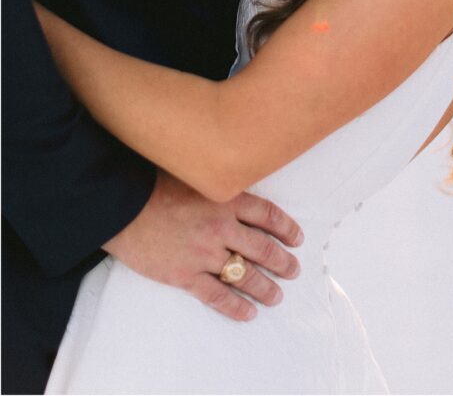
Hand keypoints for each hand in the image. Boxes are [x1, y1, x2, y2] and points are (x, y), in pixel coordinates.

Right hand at [102, 170, 302, 320]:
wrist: (120, 206)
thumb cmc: (153, 183)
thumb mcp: (193, 174)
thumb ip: (217, 182)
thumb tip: (235, 182)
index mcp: (225, 198)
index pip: (267, 215)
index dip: (286, 228)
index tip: (296, 238)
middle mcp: (221, 227)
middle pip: (263, 248)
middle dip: (283, 261)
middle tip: (294, 270)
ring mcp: (204, 253)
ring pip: (246, 275)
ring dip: (265, 287)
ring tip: (277, 295)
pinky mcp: (185, 275)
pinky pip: (217, 296)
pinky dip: (236, 306)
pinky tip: (248, 312)